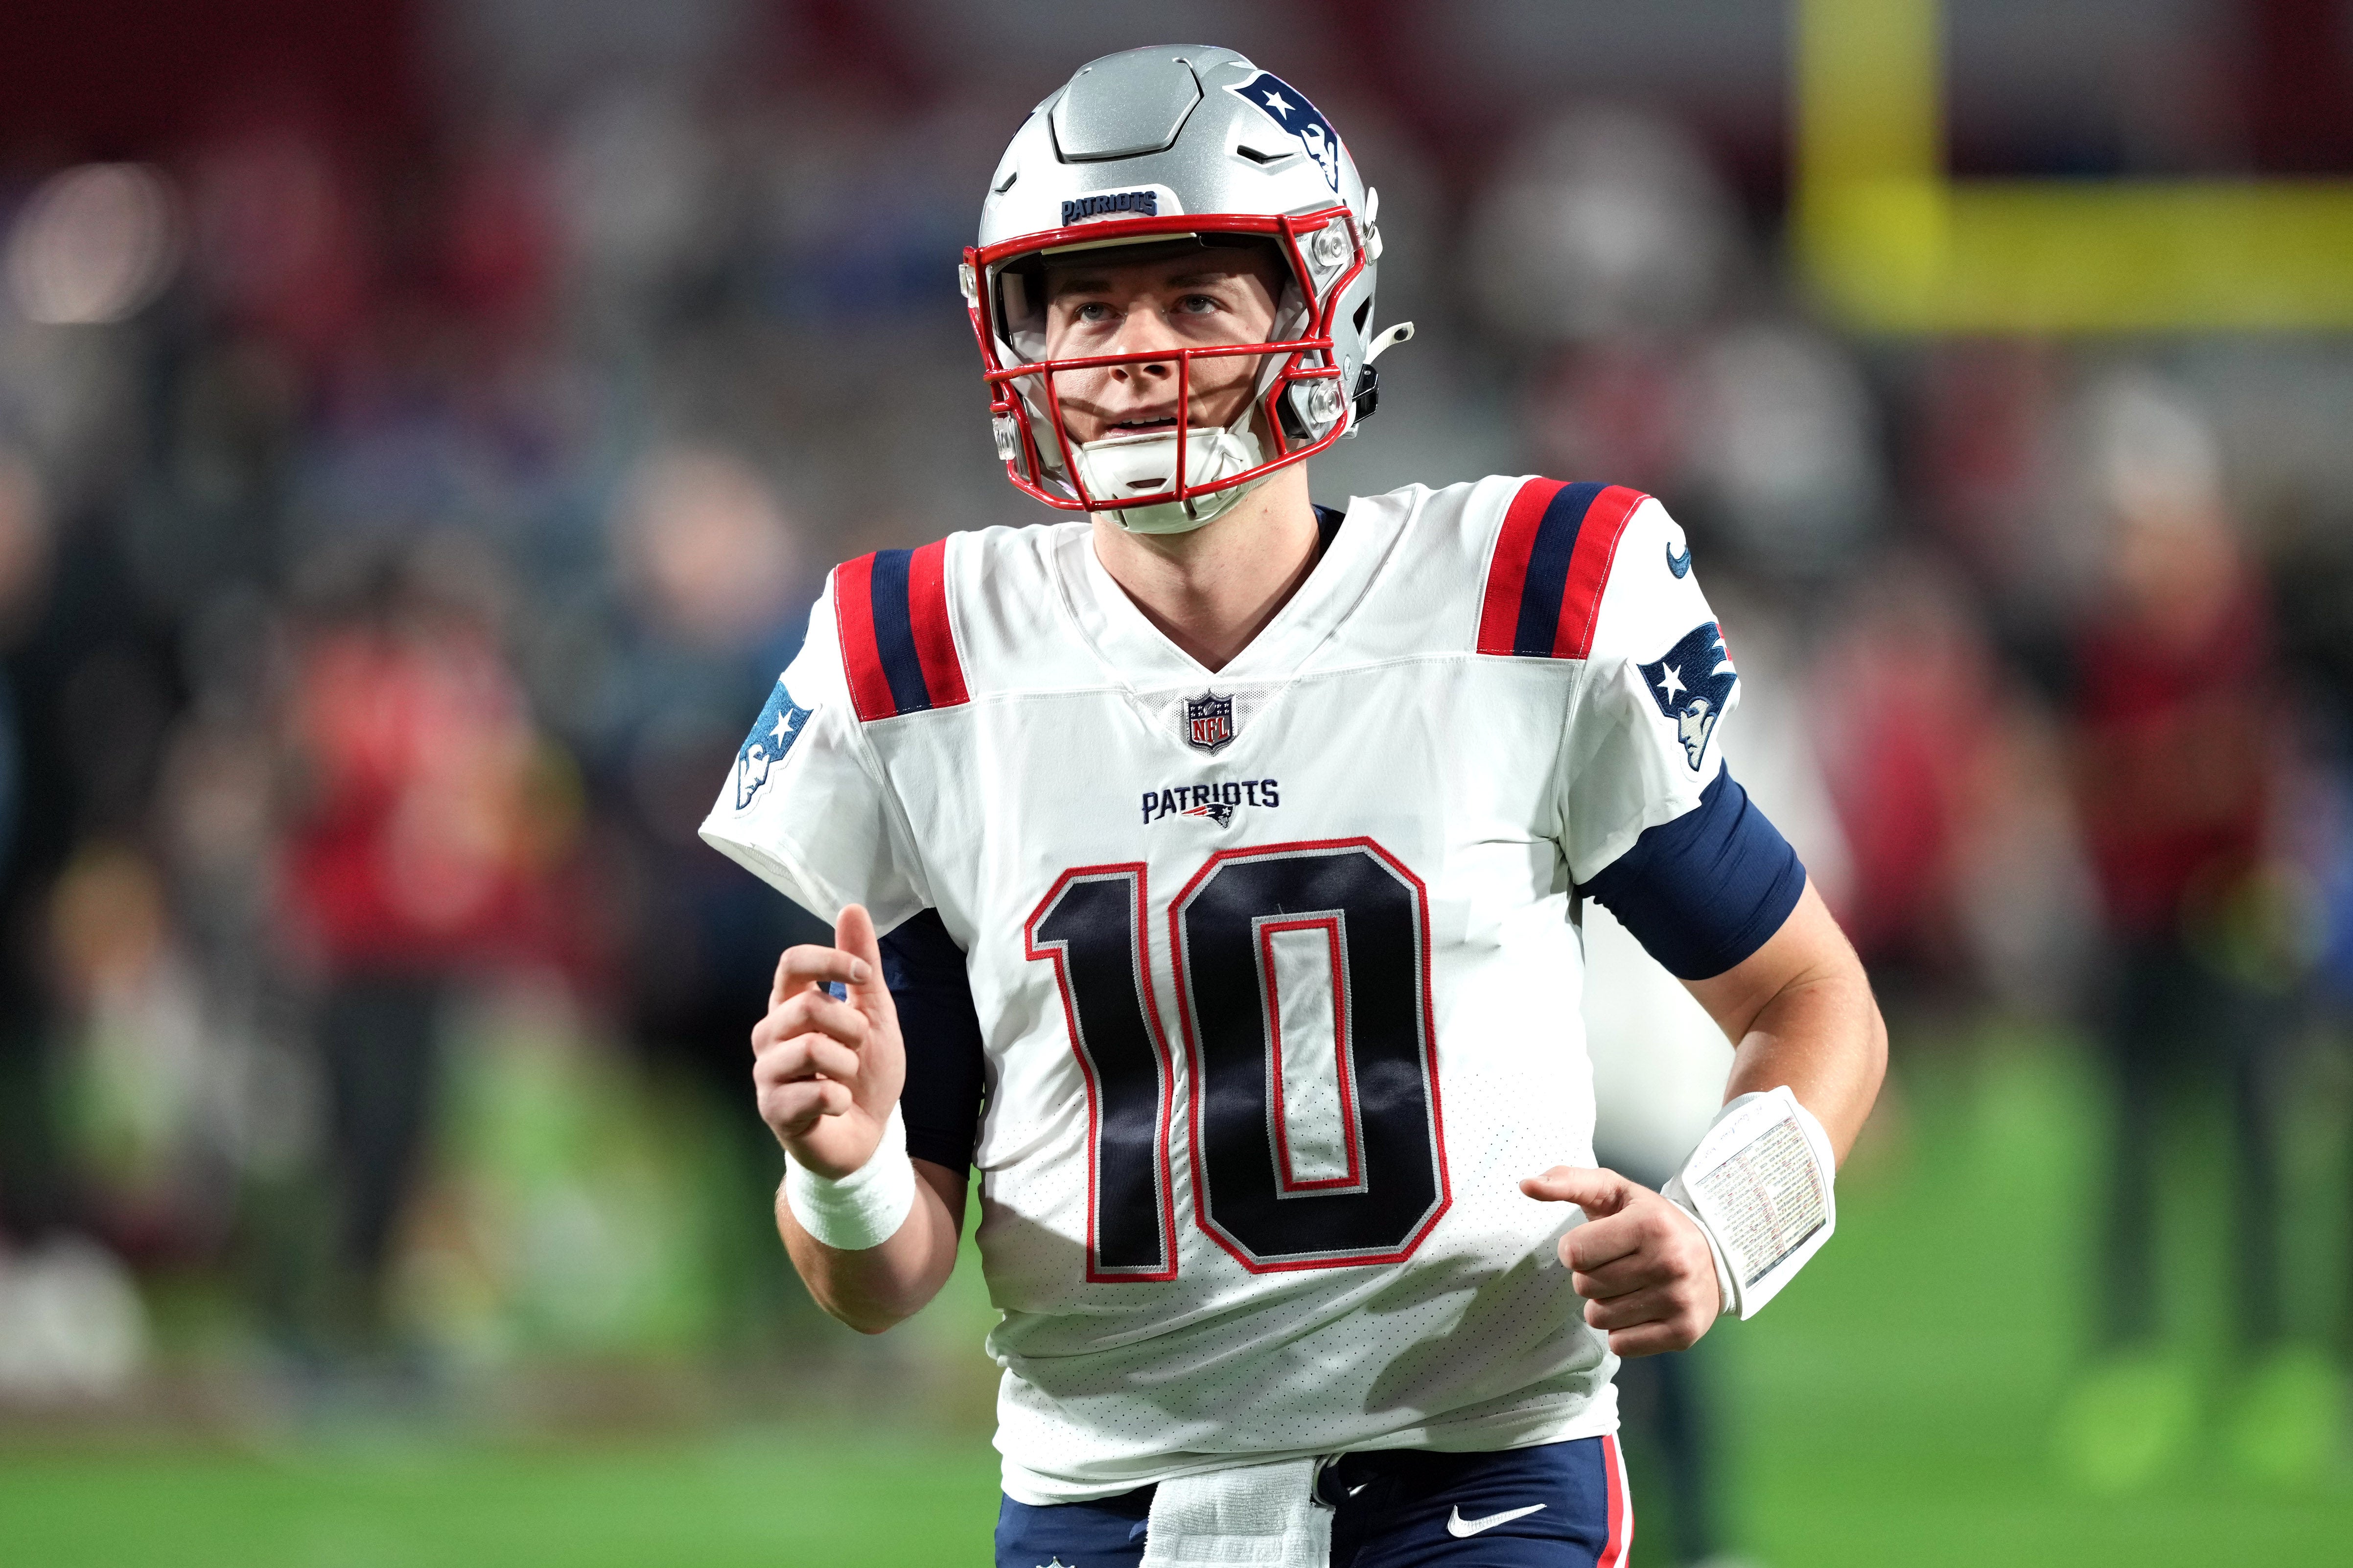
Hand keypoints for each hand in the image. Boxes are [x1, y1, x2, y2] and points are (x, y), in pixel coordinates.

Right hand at [752, 904, 905, 1179]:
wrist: (867, 1136)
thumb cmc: (865, 1074)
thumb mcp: (874, 1014)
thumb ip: (861, 965)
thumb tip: (852, 907)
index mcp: (790, 1006)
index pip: (792, 963)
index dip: (830, 961)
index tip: (863, 976)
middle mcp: (769, 1035)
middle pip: (807, 1006)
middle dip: (850, 1026)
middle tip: (858, 1048)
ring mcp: (766, 1073)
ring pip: (811, 1048)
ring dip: (847, 1064)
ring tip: (846, 1079)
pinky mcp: (773, 1110)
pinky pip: (816, 1092)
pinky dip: (841, 1098)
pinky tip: (838, 1105)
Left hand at [1519, 1166, 1720, 1356]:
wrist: (1714, 1258)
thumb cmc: (1653, 1222)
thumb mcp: (1614, 1191)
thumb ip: (1568, 1181)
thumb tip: (1526, 1184)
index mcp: (1649, 1224)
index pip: (1573, 1253)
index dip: (1576, 1250)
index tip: (1598, 1244)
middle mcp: (1668, 1262)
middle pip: (1584, 1286)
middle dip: (1591, 1276)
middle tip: (1619, 1265)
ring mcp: (1678, 1301)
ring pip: (1598, 1318)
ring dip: (1604, 1304)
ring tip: (1631, 1286)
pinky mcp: (1682, 1333)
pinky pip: (1620, 1345)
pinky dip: (1622, 1331)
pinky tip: (1642, 1309)